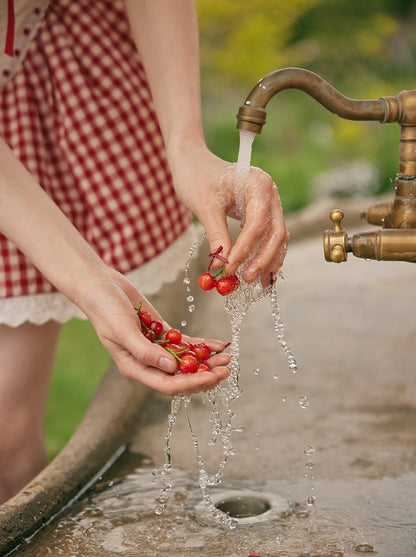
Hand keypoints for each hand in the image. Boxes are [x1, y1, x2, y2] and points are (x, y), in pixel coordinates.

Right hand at [81, 268, 230, 395]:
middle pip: (181, 377)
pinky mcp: (163, 333)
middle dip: (205, 376)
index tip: (212, 377)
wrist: (101, 286)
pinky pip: (186, 344)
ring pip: (187, 362)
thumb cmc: (105, 309)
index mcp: (135, 368)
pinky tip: (218, 344)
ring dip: (208, 362)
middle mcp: (148, 363)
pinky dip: (202, 345)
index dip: (191, 383)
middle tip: (226, 369)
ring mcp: (157, 348)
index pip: (168, 385)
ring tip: (228, 357)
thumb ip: (145, 352)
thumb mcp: (122, 331)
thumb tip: (171, 368)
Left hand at [168, 143, 288, 287]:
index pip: (257, 225)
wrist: (193, 161)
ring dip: (268, 261)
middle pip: (275, 232)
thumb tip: (223, 265)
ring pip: (277, 237)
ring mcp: (270, 203)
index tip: (229, 269)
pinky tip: (259, 273)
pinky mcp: (263, 212)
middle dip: (262, 259)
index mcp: (259, 185)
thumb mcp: (204, 207)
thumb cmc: (196, 178)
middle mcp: (270, 193)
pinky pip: (269, 236)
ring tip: (255, 282)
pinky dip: (265, 254)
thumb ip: (217, 235)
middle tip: (246, 279)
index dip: (245, 251)